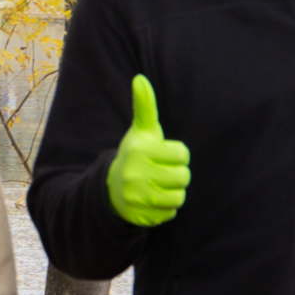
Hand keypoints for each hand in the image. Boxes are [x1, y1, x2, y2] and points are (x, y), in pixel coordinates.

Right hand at [104, 72, 191, 231]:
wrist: (111, 189)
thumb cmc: (135, 155)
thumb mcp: (140, 131)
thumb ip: (144, 106)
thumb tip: (140, 78)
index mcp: (138, 150)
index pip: (182, 155)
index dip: (177, 155)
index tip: (163, 155)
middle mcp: (135, 173)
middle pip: (183, 177)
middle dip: (177, 175)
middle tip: (161, 172)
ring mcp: (136, 197)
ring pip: (178, 197)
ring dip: (173, 192)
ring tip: (158, 186)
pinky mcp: (140, 216)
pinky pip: (170, 214)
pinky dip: (165, 208)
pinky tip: (152, 200)